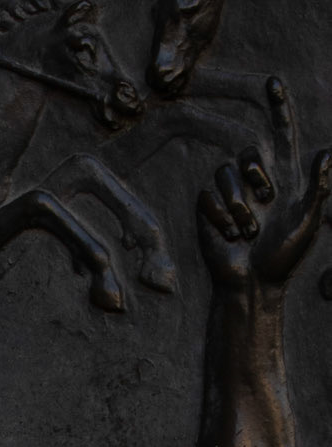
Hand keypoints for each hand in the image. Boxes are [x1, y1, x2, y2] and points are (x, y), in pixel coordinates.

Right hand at [197, 78, 331, 289]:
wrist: (251, 284)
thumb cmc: (283, 258)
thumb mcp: (308, 222)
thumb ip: (318, 188)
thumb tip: (327, 153)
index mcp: (283, 177)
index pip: (281, 134)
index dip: (278, 108)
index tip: (273, 81)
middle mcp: (255, 180)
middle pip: (249, 151)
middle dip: (256, 174)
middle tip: (266, 201)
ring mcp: (229, 194)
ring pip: (226, 173)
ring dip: (238, 204)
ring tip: (248, 231)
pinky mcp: (208, 209)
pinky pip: (208, 196)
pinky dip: (220, 216)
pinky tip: (229, 235)